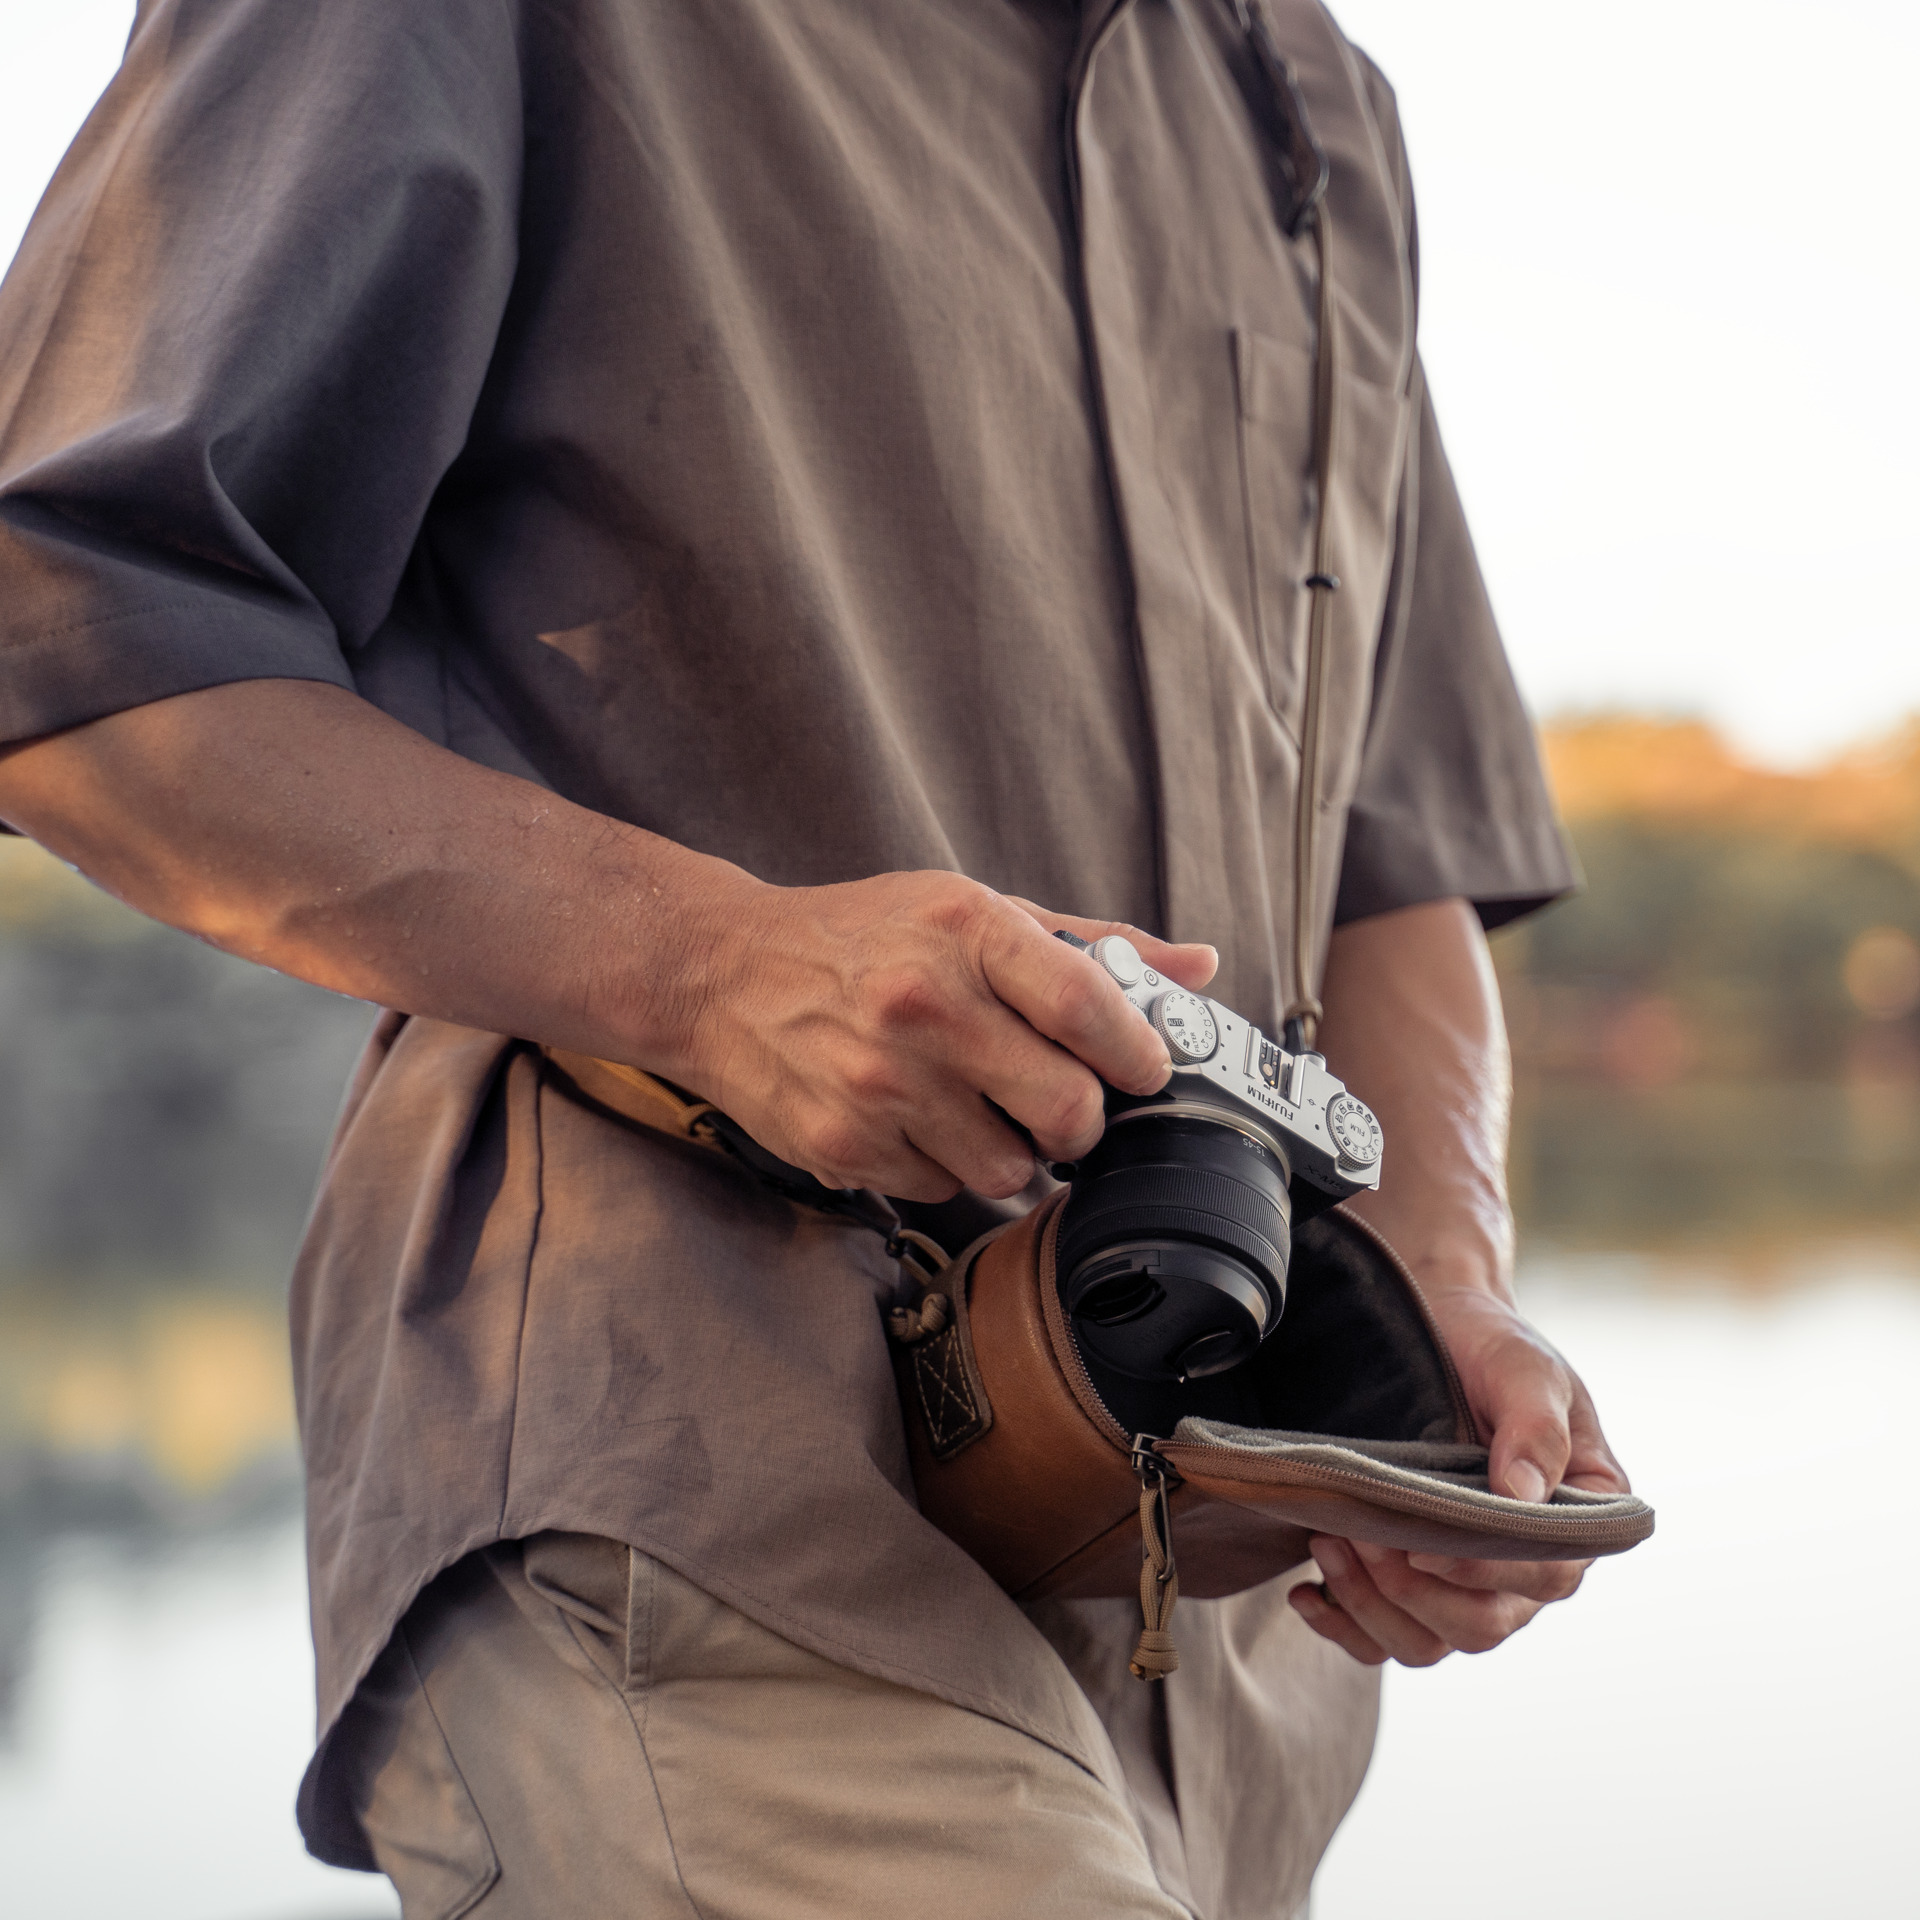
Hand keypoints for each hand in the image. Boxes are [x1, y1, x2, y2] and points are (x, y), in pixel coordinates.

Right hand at [666, 870, 1217, 1201]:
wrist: (719, 975)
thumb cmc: (858, 939)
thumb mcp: (968, 911)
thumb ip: (1088, 944)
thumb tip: (1198, 967)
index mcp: (965, 930)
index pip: (1091, 1006)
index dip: (1138, 1051)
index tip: (1142, 1066)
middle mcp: (923, 1005)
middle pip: (1068, 1109)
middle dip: (1081, 1120)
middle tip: (1062, 1103)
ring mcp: (879, 1083)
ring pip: (1009, 1170)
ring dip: (1011, 1152)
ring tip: (974, 1106)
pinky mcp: (844, 1144)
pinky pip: (942, 1189)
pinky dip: (944, 1166)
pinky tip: (913, 1119)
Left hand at [1289, 1288, 1629, 1665]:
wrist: (1439, 1328)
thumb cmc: (1494, 1349)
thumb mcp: (1527, 1371)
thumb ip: (1536, 1429)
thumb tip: (1521, 1494)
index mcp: (1576, 1524)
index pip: (1543, 1577)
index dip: (1482, 1572)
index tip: (1424, 1545)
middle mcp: (1527, 1566)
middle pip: (1478, 1626)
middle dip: (1412, 1589)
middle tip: (1362, 1532)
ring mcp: (1467, 1579)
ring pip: (1427, 1642)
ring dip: (1372, 1605)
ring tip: (1329, 1542)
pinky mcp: (1414, 1578)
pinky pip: (1383, 1636)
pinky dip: (1344, 1625)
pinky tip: (1307, 1593)